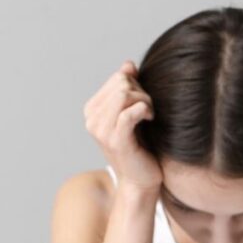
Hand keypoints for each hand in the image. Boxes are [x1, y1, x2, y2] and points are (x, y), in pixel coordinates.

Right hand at [83, 60, 162, 191]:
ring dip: (145, 101)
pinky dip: (144, 111)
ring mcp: (101, 130)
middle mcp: (92, 119)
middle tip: (150, 110)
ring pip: (124, 95)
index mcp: (92, 109)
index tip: (145, 103)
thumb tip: (128, 64)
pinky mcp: (116, 141)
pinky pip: (129, 112)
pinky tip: (150, 119)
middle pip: (121, 84)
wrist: (141, 179)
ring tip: (150, 115)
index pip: (117, 78)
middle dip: (142, 92)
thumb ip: (129, 87)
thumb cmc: (141, 144)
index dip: (138, 86)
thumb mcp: (133, 111)